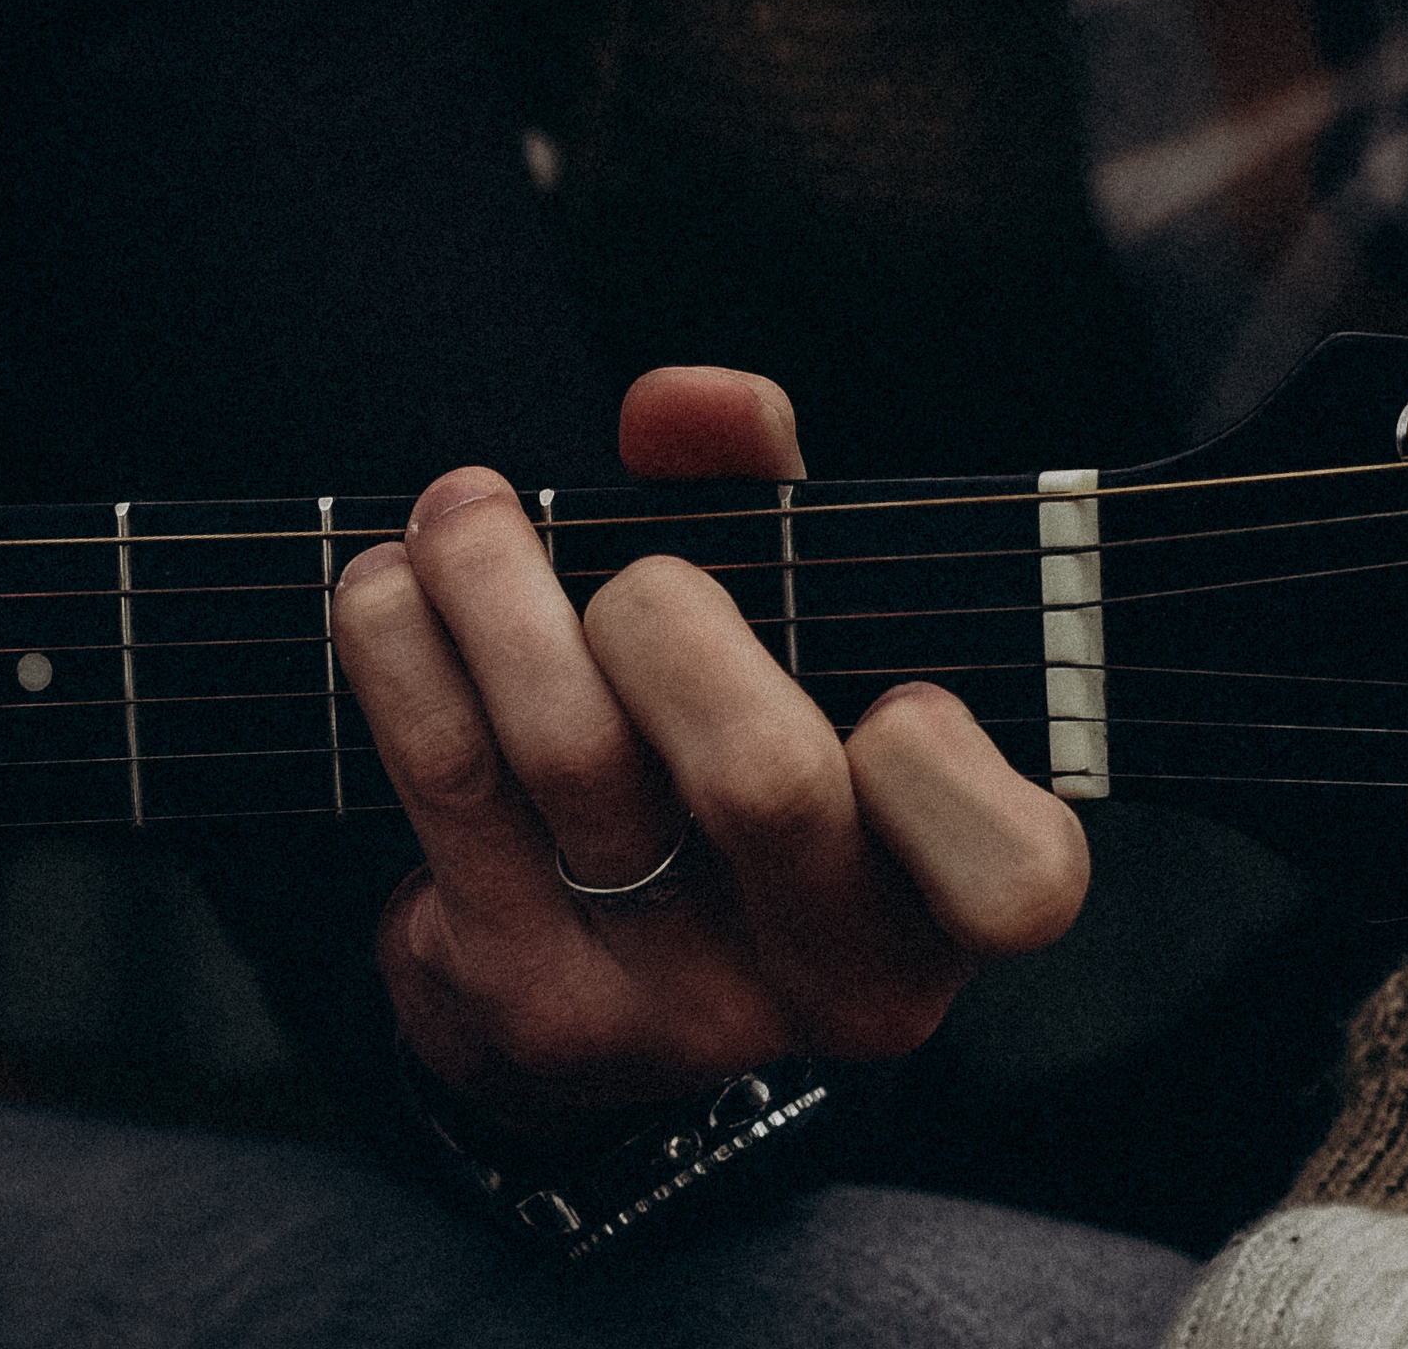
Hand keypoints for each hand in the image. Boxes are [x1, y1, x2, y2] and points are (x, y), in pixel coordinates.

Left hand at [333, 366, 1088, 1126]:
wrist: (609, 991)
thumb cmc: (745, 763)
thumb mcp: (805, 649)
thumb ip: (781, 505)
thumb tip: (689, 400)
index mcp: (951, 897)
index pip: (1016, 882)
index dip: (952, 784)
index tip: (897, 706)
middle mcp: (832, 976)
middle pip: (764, 777)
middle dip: (670, 620)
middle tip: (636, 577)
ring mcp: (674, 1009)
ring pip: (578, 755)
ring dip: (499, 589)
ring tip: (465, 512)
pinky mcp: (521, 1003)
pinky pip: (450, 784)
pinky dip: (408, 651)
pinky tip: (392, 588)